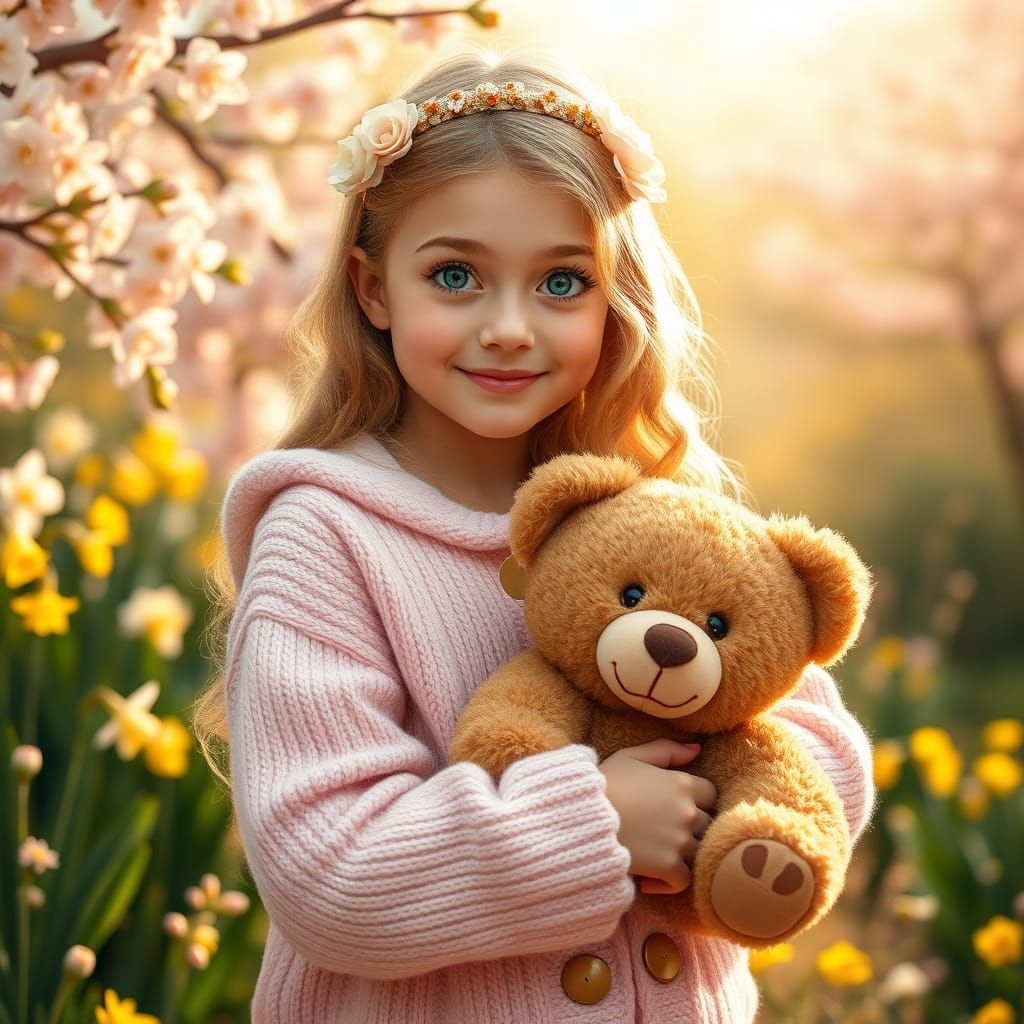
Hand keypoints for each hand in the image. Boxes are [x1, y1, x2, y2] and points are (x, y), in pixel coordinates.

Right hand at [598, 739, 716, 894]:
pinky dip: (669, 881)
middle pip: (706, 823)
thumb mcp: (631, 757)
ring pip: (698, 851)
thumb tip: (696, 749)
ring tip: (656, 853)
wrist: (581, 818)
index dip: (695, 799)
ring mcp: (680, 841)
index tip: (675, 806)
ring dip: (681, 854)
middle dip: (689, 827)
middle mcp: (687, 812)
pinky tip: (650, 878)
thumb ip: (666, 750)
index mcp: (681, 783)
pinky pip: (684, 879)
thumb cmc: (605, 783)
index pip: (710, 794)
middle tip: (663, 830)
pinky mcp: (668, 867)